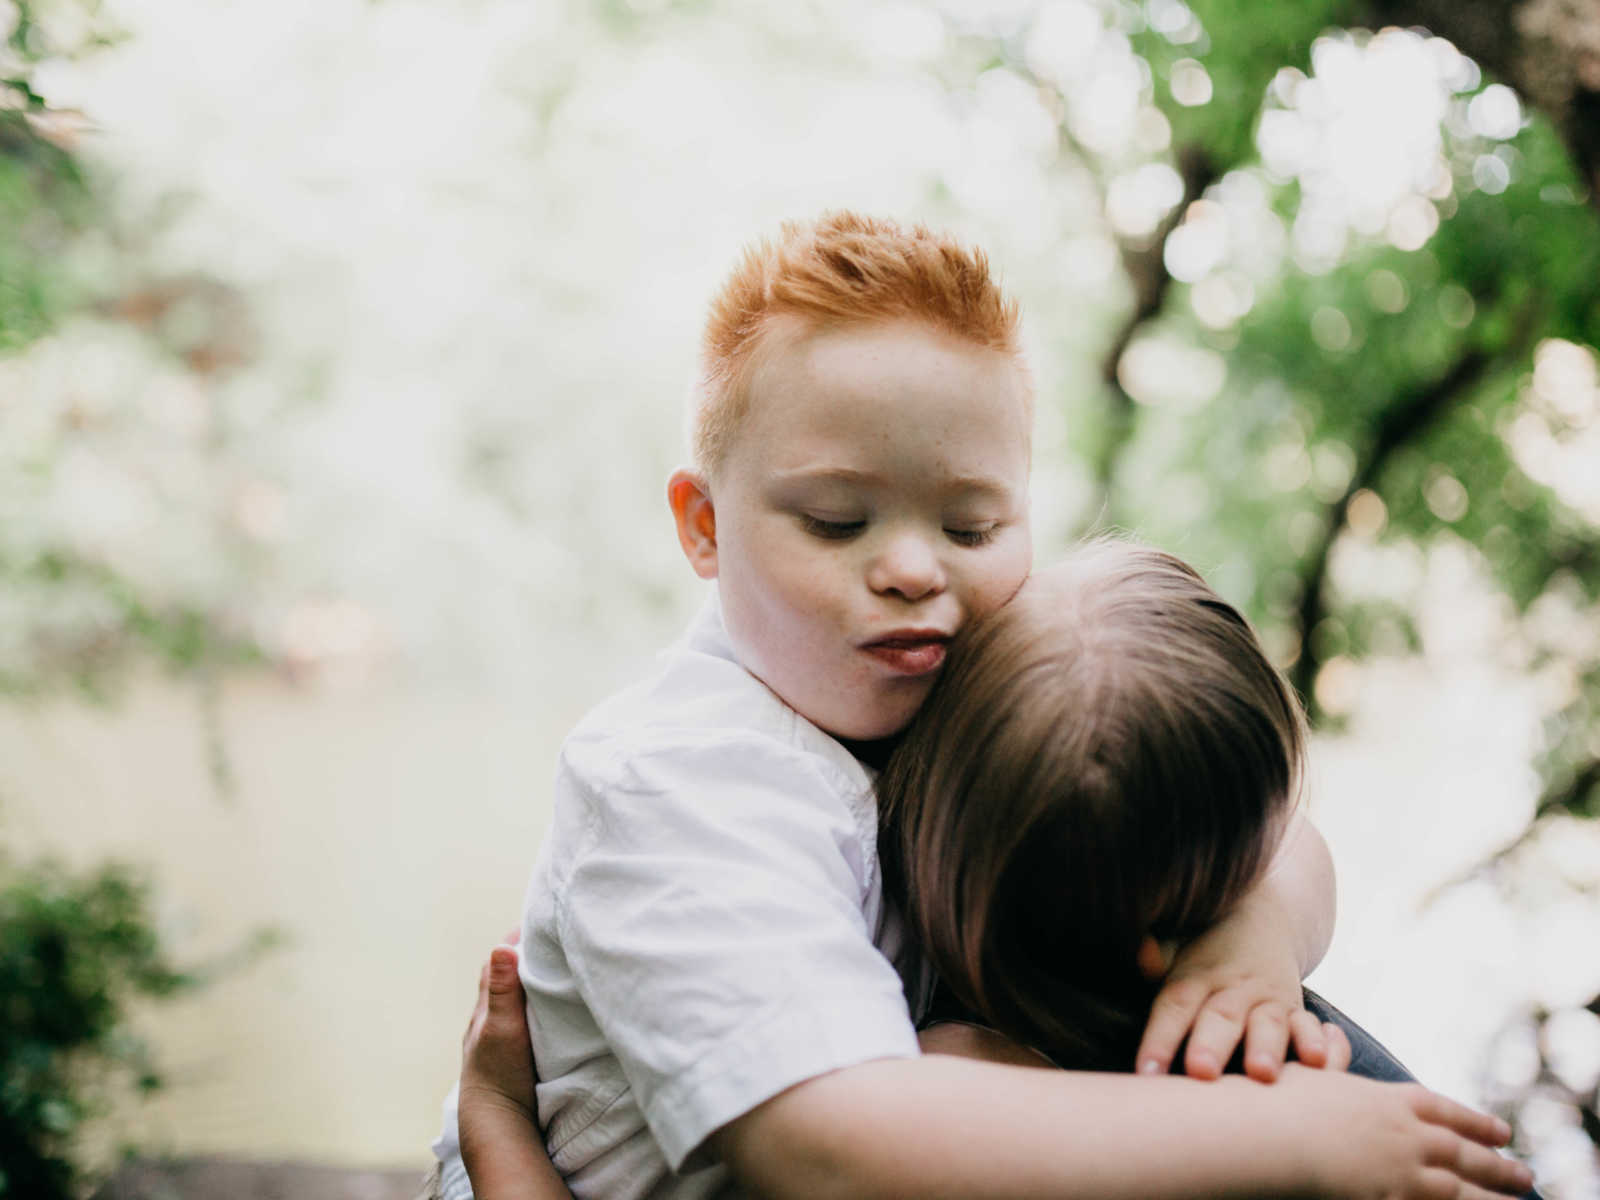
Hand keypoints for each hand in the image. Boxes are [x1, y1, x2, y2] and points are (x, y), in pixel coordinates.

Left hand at [459, 935, 536, 1132]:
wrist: (497, 1124)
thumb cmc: (500, 1075)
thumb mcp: (503, 1028)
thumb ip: (503, 991)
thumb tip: (500, 946)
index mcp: (486, 1007)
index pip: (498, 960)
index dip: (517, 938)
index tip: (540, 920)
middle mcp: (488, 1018)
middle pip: (503, 976)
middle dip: (523, 954)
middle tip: (550, 937)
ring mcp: (497, 1038)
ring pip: (511, 999)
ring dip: (526, 980)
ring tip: (550, 966)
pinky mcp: (509, 1055)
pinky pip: (519, 1018)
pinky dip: (530, 1005)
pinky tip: (544, 1010)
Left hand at [1136, 899, 1333, 1081]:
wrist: (1262, 914)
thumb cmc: (1205, 949)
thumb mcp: (1174, 945)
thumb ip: (1155, 956)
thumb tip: (1142, 958)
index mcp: (1196, 975)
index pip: (1175, 1005)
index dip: (1160, 1039)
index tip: (1147, 1072)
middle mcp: (1232, 987)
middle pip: (1220, 1017)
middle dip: (1211, 1046)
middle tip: (1200, 1072)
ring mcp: (1267, 998)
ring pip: (1267, 1023)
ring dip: (1265, 1048)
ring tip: (1261, 1073)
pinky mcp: (1296, 1009)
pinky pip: (1308, 1024)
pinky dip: (1314, 1041)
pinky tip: (1316, 1061)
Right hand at [1274, 1066, 1532, 1198]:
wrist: (1267, 1134)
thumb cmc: (1279, 1100)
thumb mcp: (1309, 1073)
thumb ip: (1329, 1060)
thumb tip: (1333, 1033)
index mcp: (1390, 1101)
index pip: (1444, 1110)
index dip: (1475, 1121)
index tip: (1502, 1132)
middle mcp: (1405, 1135)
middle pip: (1463, 1153)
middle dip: (1497, 1165)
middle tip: (1527, 1176)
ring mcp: (1400, 1171)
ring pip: (1459, 1189)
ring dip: (1491, 1197)